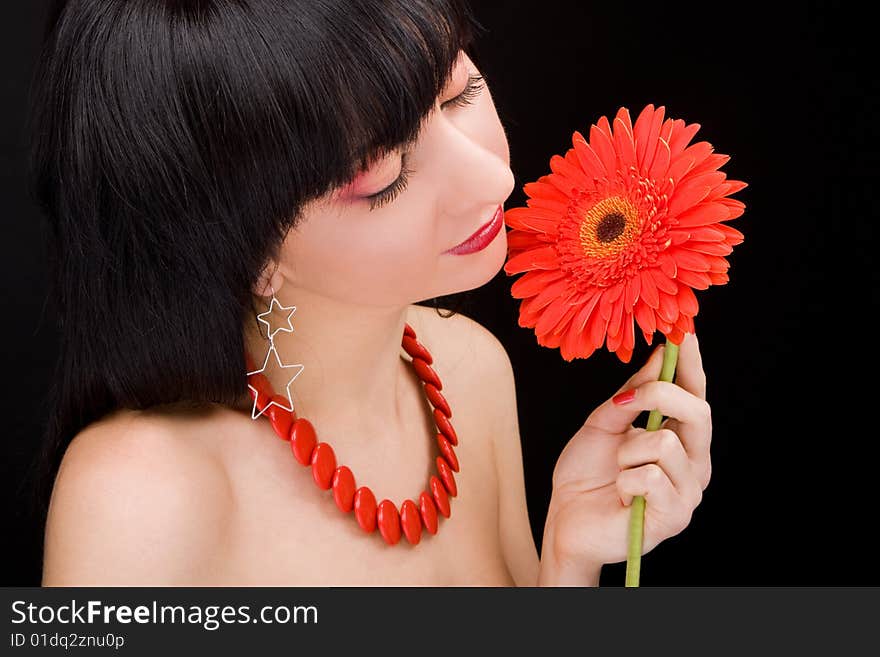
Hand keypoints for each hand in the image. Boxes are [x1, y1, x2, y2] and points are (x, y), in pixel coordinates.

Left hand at [544, 332, 711, 568]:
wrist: (566, 518)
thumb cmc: (586, 473)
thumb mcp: (603, 422)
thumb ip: (632, 394)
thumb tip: (660, 356)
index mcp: (680, 436)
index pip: (695, 392)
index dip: (691, 361)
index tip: (684, 330)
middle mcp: (693, 461)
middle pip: (697, 410)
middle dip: (657, 397)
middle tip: (621, 407)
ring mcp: (688, 490)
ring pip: (666, 443)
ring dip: (627, 452)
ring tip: (617, 471)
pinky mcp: (675, 516)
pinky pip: (651, 477)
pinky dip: (624, 480)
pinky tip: (622, 494)